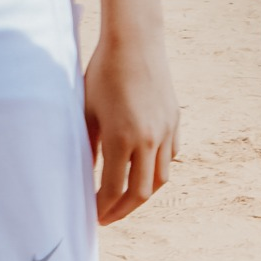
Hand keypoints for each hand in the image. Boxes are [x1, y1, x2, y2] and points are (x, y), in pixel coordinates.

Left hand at [85, 33, 178, 224]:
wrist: (135, 43)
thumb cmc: (102, 75)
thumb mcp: (87, 113)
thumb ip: (88, 147)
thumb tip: (86, 174)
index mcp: (122, 138)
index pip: (114, 189)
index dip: (102, 208)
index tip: (91, 216)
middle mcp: (149, 138)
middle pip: (141, 192)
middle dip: (123, 210)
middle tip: (107, 217)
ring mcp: (166, 130)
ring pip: (161, 177)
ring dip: (142, 194)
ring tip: (125, 199)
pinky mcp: (175, 120)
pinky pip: (171, 156)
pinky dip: (157, 170)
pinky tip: (142, 169)